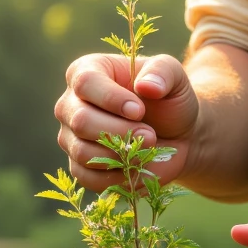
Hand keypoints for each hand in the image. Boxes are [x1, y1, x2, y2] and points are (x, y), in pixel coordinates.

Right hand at [55, 52, 199, 190]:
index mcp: (88, 70)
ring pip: (82, 151)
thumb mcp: (174, 76)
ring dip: (120, 155)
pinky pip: (86, 177)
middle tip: (150, 134)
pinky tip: (136, 165)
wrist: (177, 136)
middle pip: (80, 120)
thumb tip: (146, 86)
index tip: (139, 110)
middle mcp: (71, 103)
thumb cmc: (169, 100)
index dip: (112, 99)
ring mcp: (70, 136)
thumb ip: (162, 72)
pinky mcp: (77, 165)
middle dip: (121, 131)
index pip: (85, 83)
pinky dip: (116, 176)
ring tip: (147, 147)